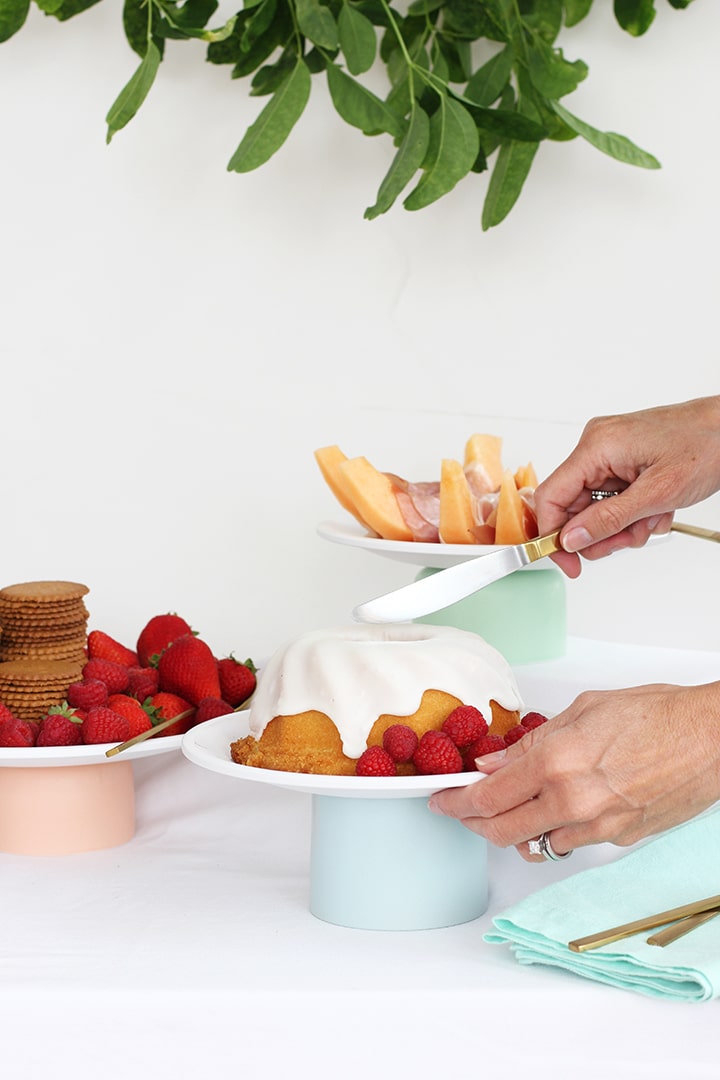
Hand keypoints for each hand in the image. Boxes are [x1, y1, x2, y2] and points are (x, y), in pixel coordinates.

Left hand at [427, 682, 719, 859]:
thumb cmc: (657, 714)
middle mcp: (571, 800)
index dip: (455, 802)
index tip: (442, 800)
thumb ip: (533, 741)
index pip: (486, 796)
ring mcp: (596, 826)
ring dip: (515, 830)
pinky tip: (555, 810)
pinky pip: (571, 843)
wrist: (711, 739)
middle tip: (462, 810)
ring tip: (509, 808)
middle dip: (473, 823)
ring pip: (535, 844)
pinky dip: (555, 831)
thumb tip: (496, 761)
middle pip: (501, 832)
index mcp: (556, 761)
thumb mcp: (583, 710)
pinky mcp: (617, 840)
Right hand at [534, 396, 719, 576]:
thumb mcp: (657, 493)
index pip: (551, 496)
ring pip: (595, 506)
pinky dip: (632, 511)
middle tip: (627, 540)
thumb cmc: (706, 445)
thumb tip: (571, 539)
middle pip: (574, 505)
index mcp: (597, 446)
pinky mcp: (621, 459)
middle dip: (601, 531)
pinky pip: (612, 497)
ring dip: (622, 524)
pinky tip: (655, 509)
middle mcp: (596, 445)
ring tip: (651, 520)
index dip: (553, 535)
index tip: (568, 562)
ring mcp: (609, 452)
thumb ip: (608, 520)